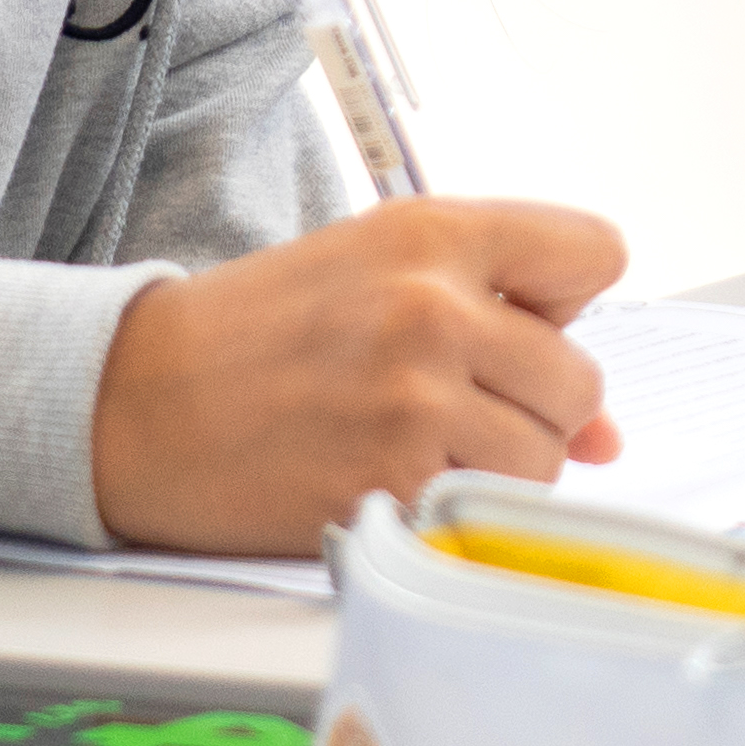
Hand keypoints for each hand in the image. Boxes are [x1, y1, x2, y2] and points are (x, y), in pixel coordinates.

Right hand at [87, 195, 630, 555]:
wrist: (134, 401)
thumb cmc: (258, 335)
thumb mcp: (375, 276)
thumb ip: (499, 319)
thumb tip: (610, 432)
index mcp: (433, 233)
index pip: (596, 252)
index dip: (569, 304)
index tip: (524, 327)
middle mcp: (433, 309)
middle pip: (580, 382)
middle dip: (534, 409)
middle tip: (452, 407)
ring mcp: (413, 402)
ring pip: (543, 461)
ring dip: (495, 471)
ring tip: (413, 446)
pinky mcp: (387, 483)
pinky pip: (480, 512)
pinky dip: (447, 511)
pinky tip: (384, 480)